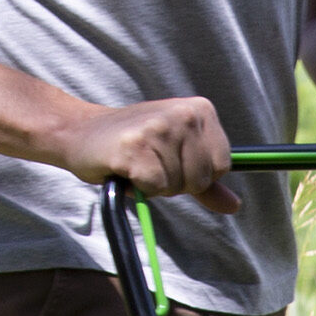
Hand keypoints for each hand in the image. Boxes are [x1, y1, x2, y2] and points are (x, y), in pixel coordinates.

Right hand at [58, 96, 239, 210]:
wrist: (81, 133)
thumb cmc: (134, 145)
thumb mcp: (177, 156)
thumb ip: (208, 182)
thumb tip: (234, 205)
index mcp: (200, 110)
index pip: (222, 166)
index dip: (197, 174)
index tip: (171, 158)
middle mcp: (183, 113)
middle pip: (202, 179)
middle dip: (177, 181)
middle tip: (151, 161)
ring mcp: (159, 129)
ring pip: (178, 185)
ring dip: (156, 184)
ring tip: (138, 162)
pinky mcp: (137, 149)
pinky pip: (155, 188)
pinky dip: (140, 187)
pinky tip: (126, 167)